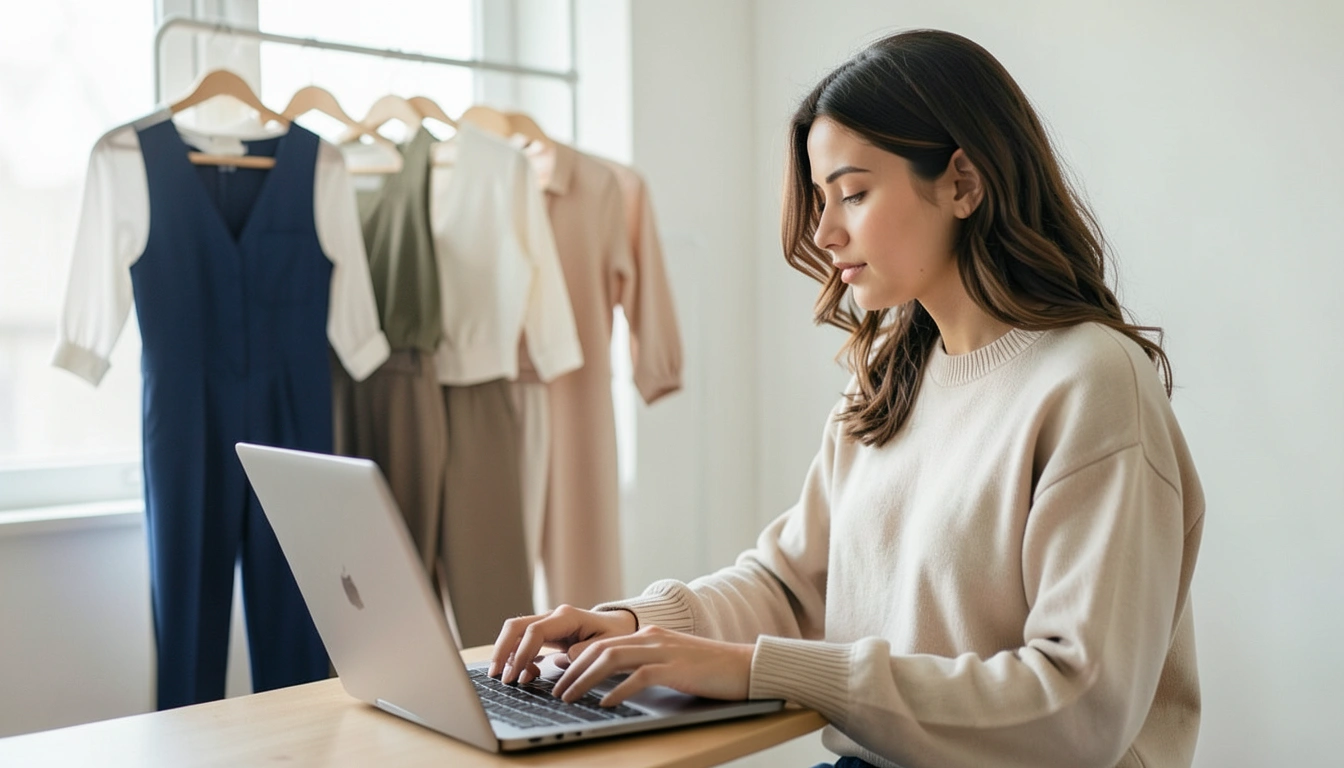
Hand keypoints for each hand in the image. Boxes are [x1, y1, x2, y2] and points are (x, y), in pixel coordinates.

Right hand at [490, 604, 637, 684]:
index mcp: (567, 617)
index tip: (515, 676)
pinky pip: (524, 641)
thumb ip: (585, 652)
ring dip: (507, 654)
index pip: (534, 631)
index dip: (522, 653)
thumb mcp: (607, 646)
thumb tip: (562, 660)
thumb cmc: (615, 636)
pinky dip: (519, 657)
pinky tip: (526, 675)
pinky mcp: (546, 632)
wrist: (619, 627)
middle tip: (495, 675)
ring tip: (508, 679)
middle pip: (516, 626)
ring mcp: (548, 623)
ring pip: (516, 632)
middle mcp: (553, 616)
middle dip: (502, 650)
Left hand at [552, 626, 754, 706]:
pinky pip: (640, 677)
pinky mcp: (676, 667)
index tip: (559, 676)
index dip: (577, 659)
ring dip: (585, 679)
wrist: (746, 666)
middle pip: (600, 649)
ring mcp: (664, 651)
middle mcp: (652, 638)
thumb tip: (612, 682)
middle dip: (573, 671)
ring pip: (612, 659)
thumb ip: (645, 665)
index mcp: (649, 635)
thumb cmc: (710, 670)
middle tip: (556, 691)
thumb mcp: (672, 662)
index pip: (603, 643)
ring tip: (570, 697)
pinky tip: (605, 703)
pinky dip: (618, 690)